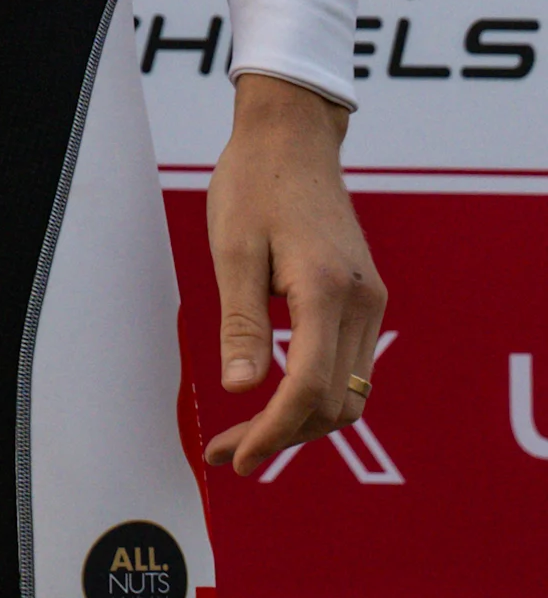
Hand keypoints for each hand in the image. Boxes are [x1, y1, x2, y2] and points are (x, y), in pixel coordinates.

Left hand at [202, 70, 385, 474]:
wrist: (293, 140)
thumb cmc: (253, 185)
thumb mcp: (231, 250)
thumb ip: (241, 323)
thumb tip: (242, 390)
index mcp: (326, 290)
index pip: (309, 387)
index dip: (274, 431)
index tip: (236, 457)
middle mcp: (362, 304)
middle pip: (335, 403)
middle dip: (282, 436)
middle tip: (227, 453)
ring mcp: (371, 304)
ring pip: (348, 393)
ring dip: (300, 422)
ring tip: (243, 437)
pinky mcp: (365, 301)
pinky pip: (348, 368)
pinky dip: (315, 395)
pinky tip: (273, 402)